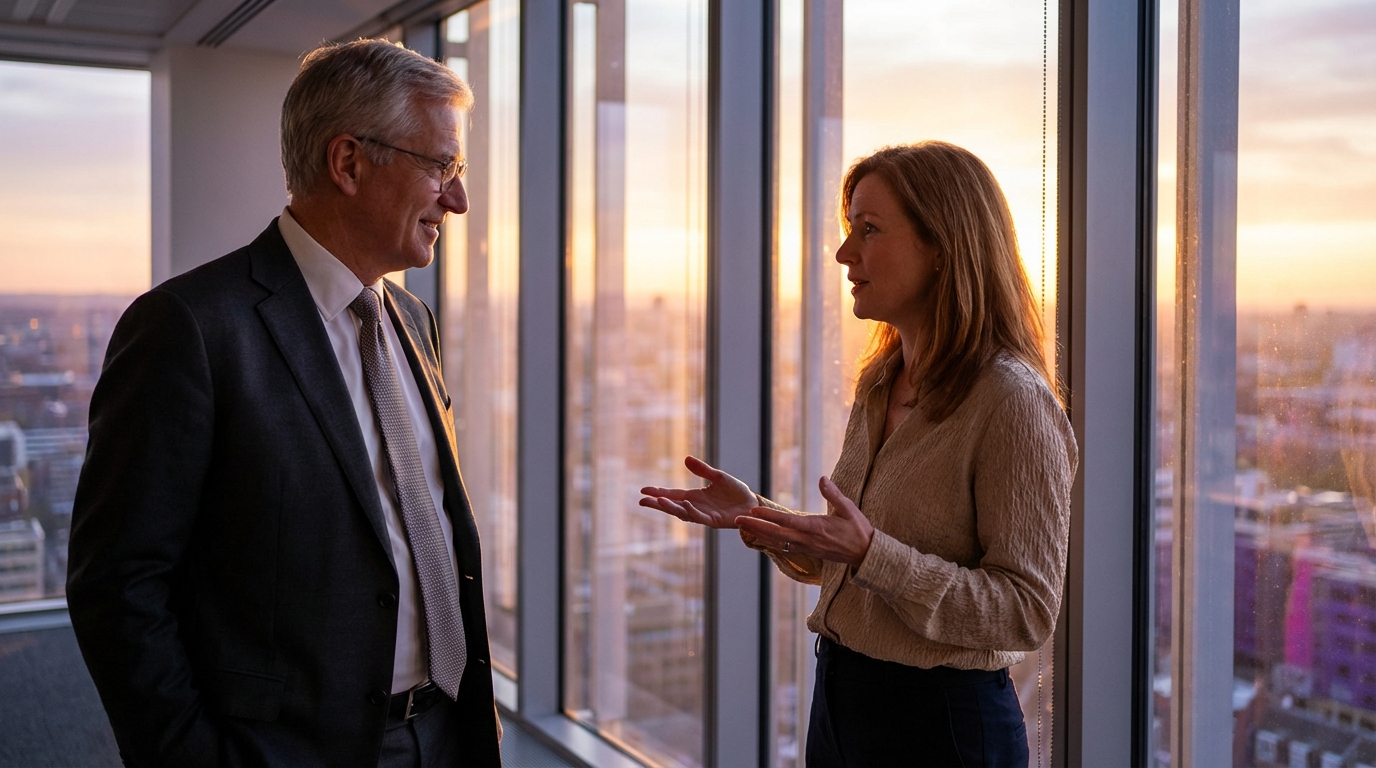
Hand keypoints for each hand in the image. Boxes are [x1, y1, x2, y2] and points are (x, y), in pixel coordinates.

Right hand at [639, 456, 755, 528]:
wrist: (752, 504)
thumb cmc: (735, 492)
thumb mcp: (718, 476)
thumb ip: (703, 470)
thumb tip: (686, 458)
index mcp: (694, 496)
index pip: (672, 494)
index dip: (658, 492)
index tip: (643, 490)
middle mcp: (695, 507)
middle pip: (672, 506)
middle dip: (657, 504)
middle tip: (642, 501)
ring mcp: (703, 515)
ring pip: (683, 513)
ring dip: (670, 508)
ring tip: (658, 501)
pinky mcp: (714, 521)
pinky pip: (700, 517)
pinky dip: (692, 511)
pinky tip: (685, 504)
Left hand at [736, 476, 873, 566]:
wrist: (865, 554)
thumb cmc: (858, 530)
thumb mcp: (849, 508)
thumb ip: (833, 494)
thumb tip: (822, 478)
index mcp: (816, 528)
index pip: (787, 521)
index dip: (768, 516)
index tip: (753, 509)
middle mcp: (807, 540)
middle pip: (775, 534)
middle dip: (755, 526)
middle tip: (737, 520)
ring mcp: (806, 548)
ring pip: (776, 542)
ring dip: (759, 534)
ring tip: (742, 527)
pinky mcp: (807, 552)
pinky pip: (783, 547)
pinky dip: (769, 541)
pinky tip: (760, 537)